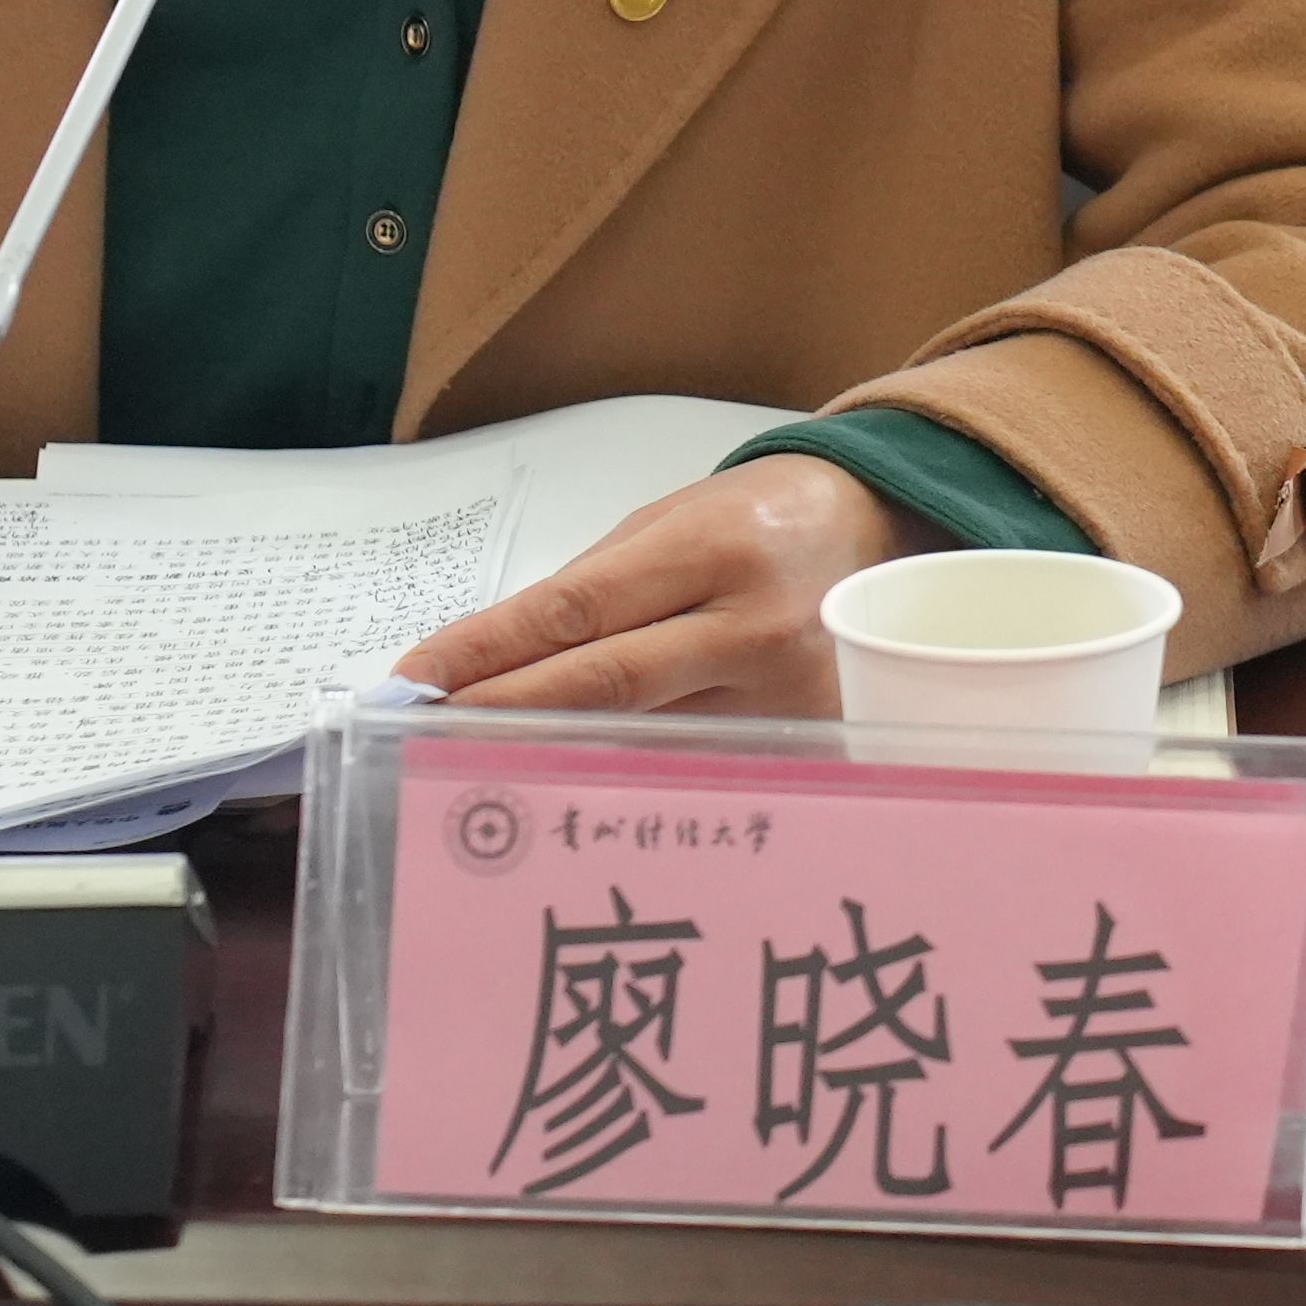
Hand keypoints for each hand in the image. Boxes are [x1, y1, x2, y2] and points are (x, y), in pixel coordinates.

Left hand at [393, 455, 926, 718]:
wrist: (890, 527)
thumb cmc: (761, 520)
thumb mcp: (671, 522)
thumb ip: (593, 589)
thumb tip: (495, 659)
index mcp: (708, 551)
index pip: (573, 612)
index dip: (486, 651)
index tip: (415, 679)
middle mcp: (751, 626)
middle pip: (602, 686)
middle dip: (501, 712)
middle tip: (422, 736)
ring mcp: (786, 694)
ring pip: (644, 738)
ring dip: (555, 753)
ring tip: (474, 766)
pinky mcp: (809, 742)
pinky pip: (697, 764)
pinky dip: (629, 771)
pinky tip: (574, 785)